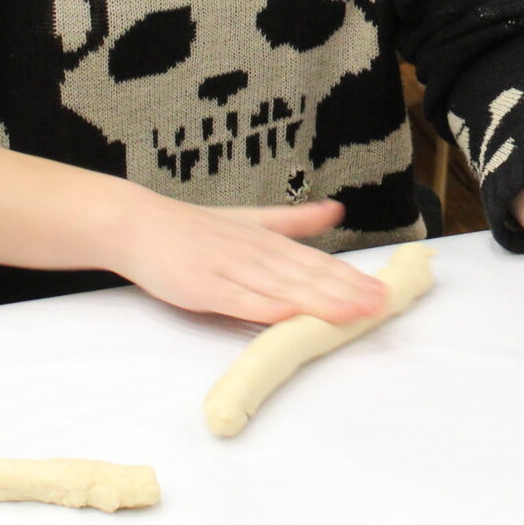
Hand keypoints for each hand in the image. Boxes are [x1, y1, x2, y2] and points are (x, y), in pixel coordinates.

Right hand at [107, 193, 389, 326]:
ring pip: (281, 287)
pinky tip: (289, 315)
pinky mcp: (203, 287)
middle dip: (347, 291)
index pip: (317, 262)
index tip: (384, 290)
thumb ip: (293, 220)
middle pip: (307, 275)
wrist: (139, 223)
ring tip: (351, 313)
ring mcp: (229, 269)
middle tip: (381, 304)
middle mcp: (255, 252)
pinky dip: (264, 306)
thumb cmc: (194, 227)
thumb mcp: (249, 219)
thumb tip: (335, 210)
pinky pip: (239, 300)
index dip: (351, 277)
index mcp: (268, 240)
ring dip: (319, 300)